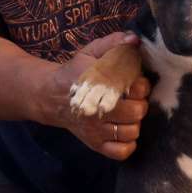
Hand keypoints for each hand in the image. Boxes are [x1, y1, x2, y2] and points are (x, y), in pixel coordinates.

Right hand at [36, 33, 150, 160]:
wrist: (51, 96)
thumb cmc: (77, 73)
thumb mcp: (91, 53)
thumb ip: (113, 44)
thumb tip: (134, 40)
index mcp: (97, 86)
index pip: (134, 89)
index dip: (141, 85)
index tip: (136, 82)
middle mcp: (96, 111)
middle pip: (136, 112)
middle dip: (140, 103)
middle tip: (132, 99)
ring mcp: (95, 131)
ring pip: (132, 133)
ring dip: (135, 123)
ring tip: (128, 114)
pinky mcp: (95, 144)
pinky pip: (121, 152)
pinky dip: (128, 144)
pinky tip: (124, 131)